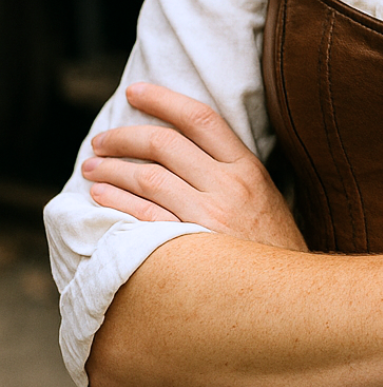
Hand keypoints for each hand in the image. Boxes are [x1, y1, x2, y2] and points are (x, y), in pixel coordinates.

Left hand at [82, 83, 306, 250]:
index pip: (200, 118)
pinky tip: (99, 194)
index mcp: (246, 167)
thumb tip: (182, 142)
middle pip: (166, 145)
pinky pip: (144, 217)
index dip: (163, 100)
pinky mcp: (191, 249)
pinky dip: (116, 201)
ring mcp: (209, 217)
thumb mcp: (262, 193)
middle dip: (125, 137)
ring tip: (91, 166)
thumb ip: (227, 168)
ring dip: (112, 169)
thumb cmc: (269, 244)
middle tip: (101, 139)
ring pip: (148, 179)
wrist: (287, 295)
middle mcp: (228, 186)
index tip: (135, 91)